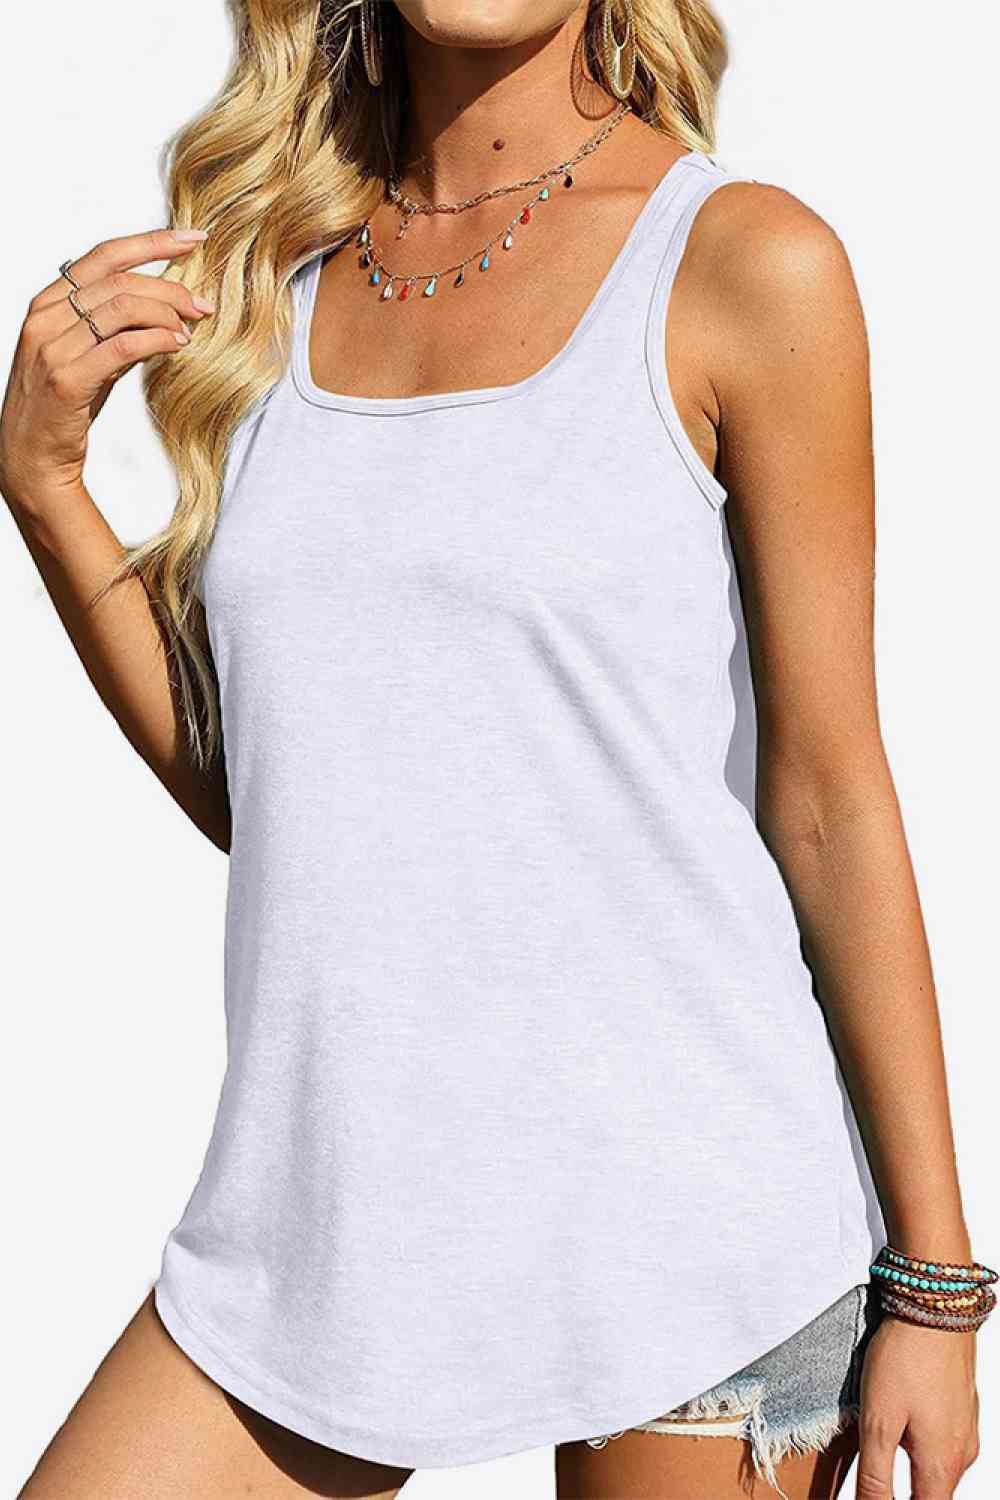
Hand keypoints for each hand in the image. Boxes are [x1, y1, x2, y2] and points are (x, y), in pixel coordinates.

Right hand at [0, 228, 213, 508]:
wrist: (32, 457)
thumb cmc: (63, 407)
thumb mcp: (91, 357)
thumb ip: (118, 330)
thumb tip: (167, 310)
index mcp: (48, 303)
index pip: (105, 256)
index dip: (152, 242)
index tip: (193, 239)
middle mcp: (46, 318)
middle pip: (121, 281)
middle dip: (171, 289)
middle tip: (203, 305)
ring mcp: (53, 347)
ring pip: (124, 308)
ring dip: (168, 316)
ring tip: (191, 331)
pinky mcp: (67, 378)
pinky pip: (123, 345)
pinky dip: (158, 340)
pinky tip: (179, 345)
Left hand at [856, 1315, 979, 1497]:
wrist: (935, 1304)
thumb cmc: (905, 1358)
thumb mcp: (878, 1422)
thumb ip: (876, 1477)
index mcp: (941, 1465)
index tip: (874, 1497)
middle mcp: (962, 1452)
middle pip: (931, 1494)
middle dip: (902, 1491)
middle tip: (872, 1469)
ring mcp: (966, 1427)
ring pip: (936, 1464)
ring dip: (909, 1461)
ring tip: (880, 1434)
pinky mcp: (962, 1405)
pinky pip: (941, 1436)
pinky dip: (918, 1435)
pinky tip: (899, 1411)